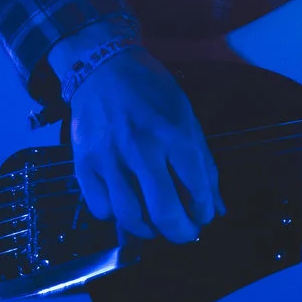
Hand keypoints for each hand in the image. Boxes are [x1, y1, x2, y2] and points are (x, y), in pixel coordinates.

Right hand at [68, 46, 224, 242]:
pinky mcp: (84, 165)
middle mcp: (142, 149)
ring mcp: (109, 159)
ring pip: (129, 216)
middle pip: (164, 211)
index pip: (196, 188)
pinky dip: (115, 216)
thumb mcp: (187, 117)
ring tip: (156, 226)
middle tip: (184, 233)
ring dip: (148, 230)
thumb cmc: (152, 92)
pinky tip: (126, 207)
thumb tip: (217, 207)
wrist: (103, 68)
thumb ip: (203, 164)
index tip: (204, 216)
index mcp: (174, 133)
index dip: (204, 211)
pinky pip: (100, 208)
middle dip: (180, 232)